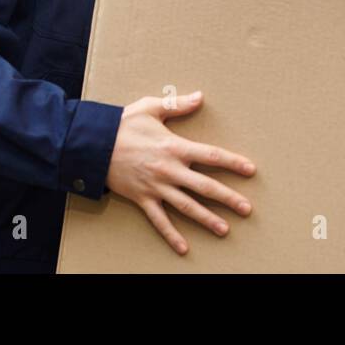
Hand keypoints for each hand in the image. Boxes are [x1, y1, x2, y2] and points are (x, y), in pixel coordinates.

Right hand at [104, 90, 255, 254]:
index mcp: (174, 147)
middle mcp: (169, 170)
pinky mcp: (142, 199)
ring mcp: (156, 187)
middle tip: (247, 209)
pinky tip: (183, 248)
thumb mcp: (151, 108)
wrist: (93, 143)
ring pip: (187, 206)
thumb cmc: (123, 124)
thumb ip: (177, 105)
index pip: (210, 155)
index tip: (250, 170)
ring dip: (207, 218)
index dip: (232, 162)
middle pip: (204, 186)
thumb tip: (200, 96)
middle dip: (228, 198)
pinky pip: (159, 220)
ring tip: (225, 229)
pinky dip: (171, 235)